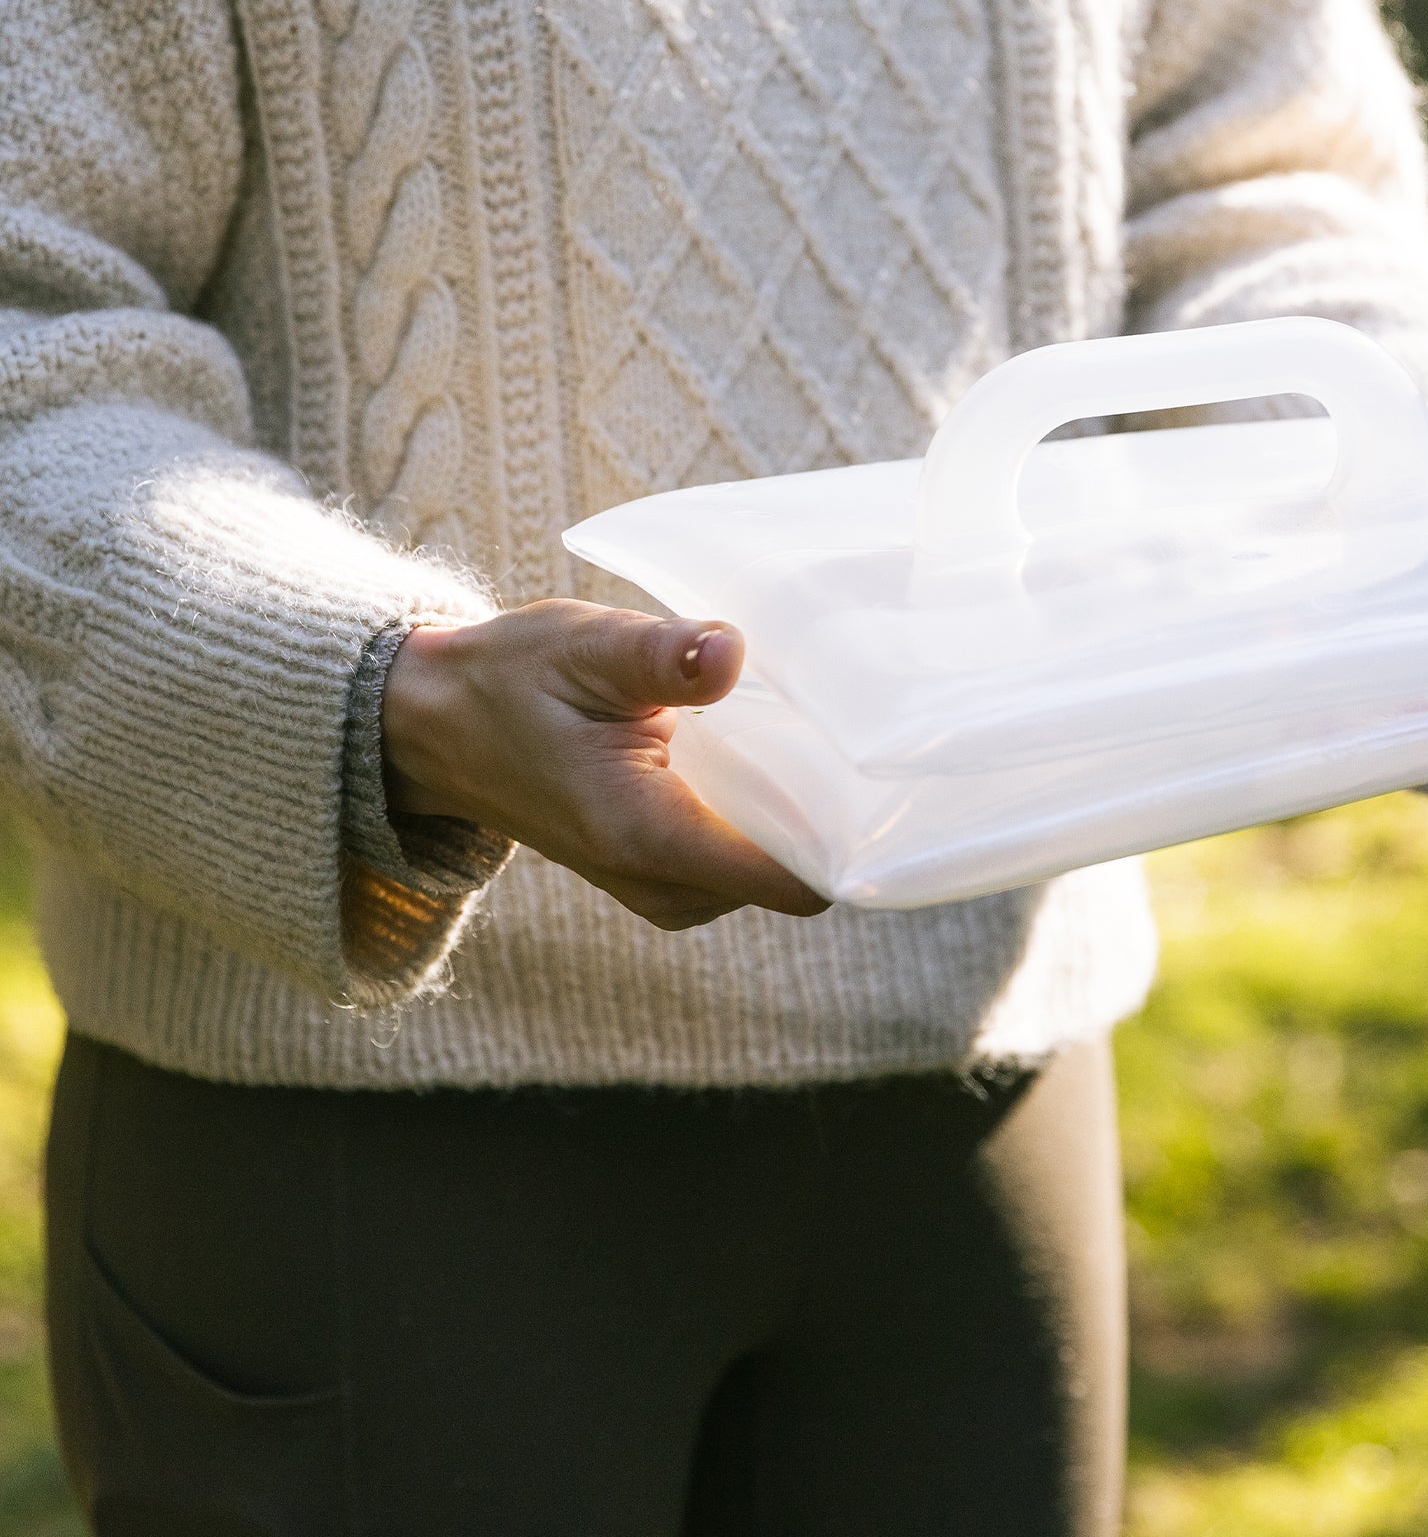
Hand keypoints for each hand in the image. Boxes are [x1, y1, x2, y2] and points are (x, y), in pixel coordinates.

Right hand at [381, 601, 828, 932]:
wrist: (437, 728)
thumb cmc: (511, 680)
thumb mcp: (582, 647)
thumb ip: (660, 655)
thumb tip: (729, 651)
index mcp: (647, 835)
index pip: (791, 876)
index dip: (850, 836)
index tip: (882, 773)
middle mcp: (661, 883)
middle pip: (799, 872)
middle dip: (830, 812)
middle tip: (849, 725)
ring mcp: (662, 889)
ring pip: (775, 870)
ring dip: (796, 810)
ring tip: (801, 729)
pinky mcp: (664, 876)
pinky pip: (745, 859)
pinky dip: (763, 813)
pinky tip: (762, 750)